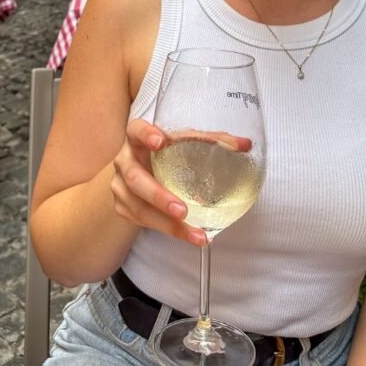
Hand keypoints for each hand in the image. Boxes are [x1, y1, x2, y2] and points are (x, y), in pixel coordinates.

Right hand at [110, 119, 206, 245]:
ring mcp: (120, 186)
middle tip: (182, 210)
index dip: (145, 135)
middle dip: (159, 196)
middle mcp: (124, 160)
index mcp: (136, 137)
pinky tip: (187, 235)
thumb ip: (212, 141)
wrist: (138, 170)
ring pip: (139, 208)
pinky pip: (143, 222)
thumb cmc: (165, 152)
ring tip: (194, 233)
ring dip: (167, 224)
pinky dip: (167, 230)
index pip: (136, 130)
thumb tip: (245, 145)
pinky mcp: (123, 207)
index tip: (160, 141)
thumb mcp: (182, 142)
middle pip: (136, 178)